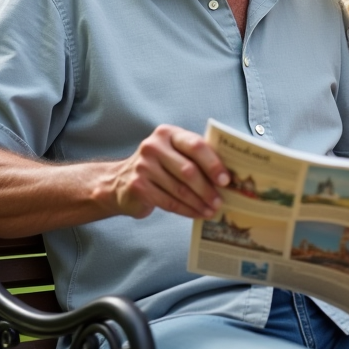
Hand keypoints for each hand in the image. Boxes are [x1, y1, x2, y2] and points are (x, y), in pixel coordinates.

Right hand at [111, 125, 230, 219]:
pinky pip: (169, 202)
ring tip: (212, 210)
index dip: (213, 163)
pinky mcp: (138, 186)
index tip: (226, 180)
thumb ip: (196, 157)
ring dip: (199, 202)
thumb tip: (228, 175)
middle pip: (188, 170)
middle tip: (220, 201)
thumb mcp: (174, 153)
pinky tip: (197, 214)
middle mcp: (153, 146)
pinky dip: (186, 210)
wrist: (120, 182)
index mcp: (168, 134)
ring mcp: (143, 166)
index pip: (195, 145)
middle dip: (207, 188)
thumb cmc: (159, 167)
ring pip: (179, 189)